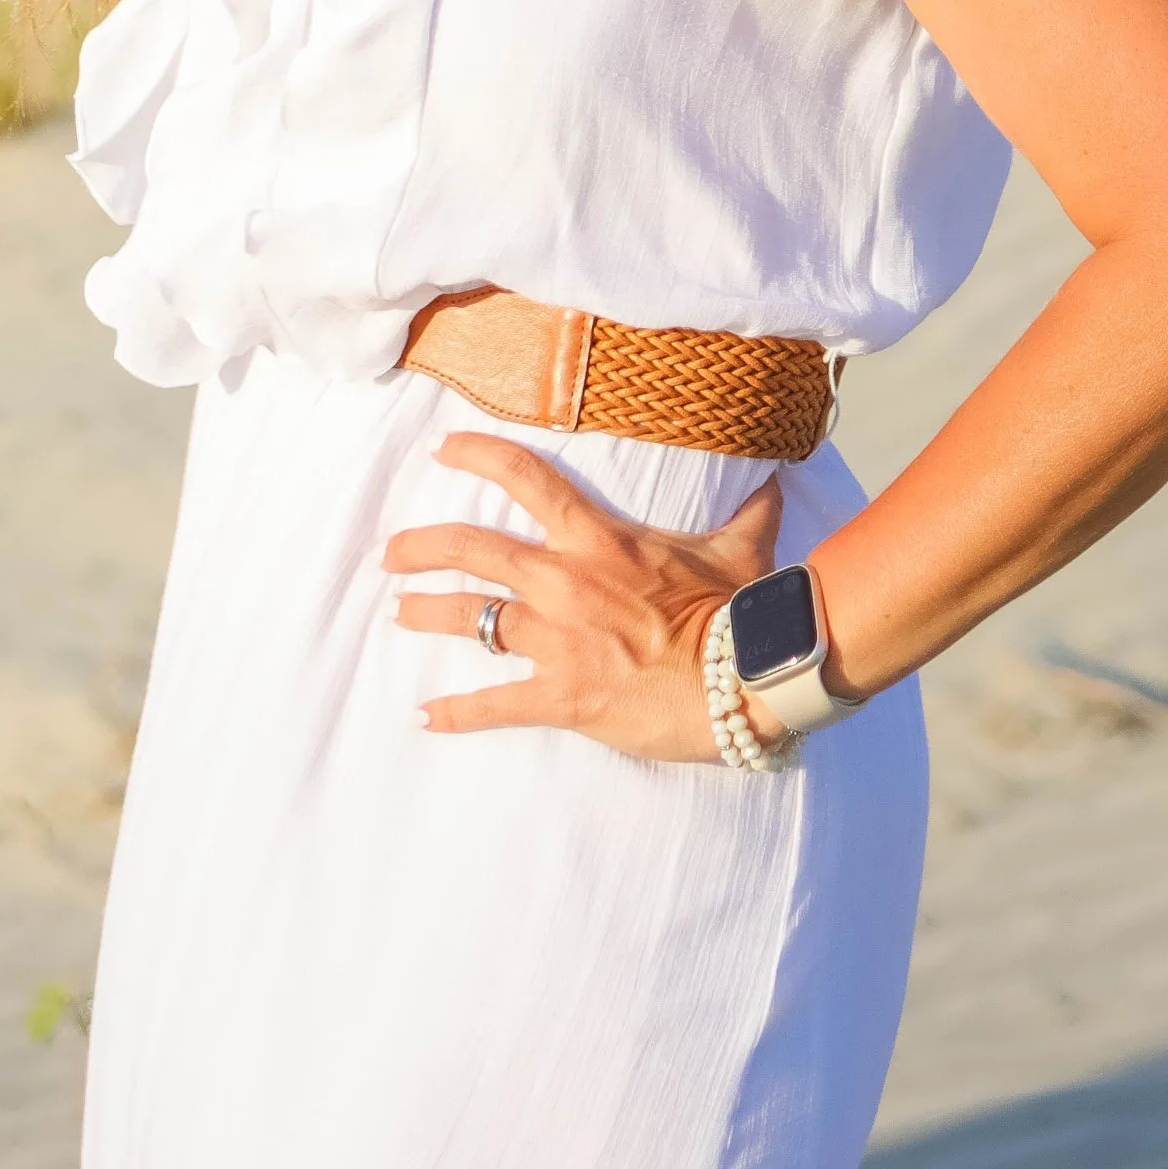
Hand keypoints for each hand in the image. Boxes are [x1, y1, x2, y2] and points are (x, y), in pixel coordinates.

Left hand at [385, 432, 785, 763]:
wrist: (741, 680)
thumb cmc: (737, 611)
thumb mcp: (740, 548)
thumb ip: (748, 511)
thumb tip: (775, 475)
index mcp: (598, 538)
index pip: (527, 479)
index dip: (479, 456)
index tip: (443, 451)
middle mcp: (565, 581)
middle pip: (473, 549)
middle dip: (423, 546)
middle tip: (392, 552)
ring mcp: (557, 640)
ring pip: (473, 618)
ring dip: (428, 613)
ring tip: (400, 612)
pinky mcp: (561, 696)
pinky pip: (495, 704)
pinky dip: (456, 712)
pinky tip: (426, 717)